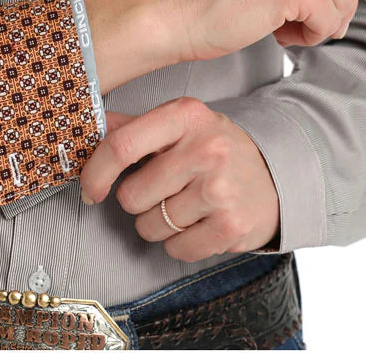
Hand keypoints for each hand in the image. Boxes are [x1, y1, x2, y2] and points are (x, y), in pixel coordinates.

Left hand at [79, 97, 280, 261]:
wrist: (276, 175)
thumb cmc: (216, 149)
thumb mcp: (181, 124)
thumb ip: (134, 126)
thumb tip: (89, 128)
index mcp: (186, 115)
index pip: (122, 145)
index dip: (96, 173)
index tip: (91, 189)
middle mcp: (205, 148)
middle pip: (132, 195)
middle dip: (137, 201)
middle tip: (161, 190)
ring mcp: (219, 188)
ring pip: (151, 226)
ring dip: (158, 223)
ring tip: (184, 205)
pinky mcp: (231, 226)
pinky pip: (176, 249)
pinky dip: (180, 243)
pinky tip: (199, 222)